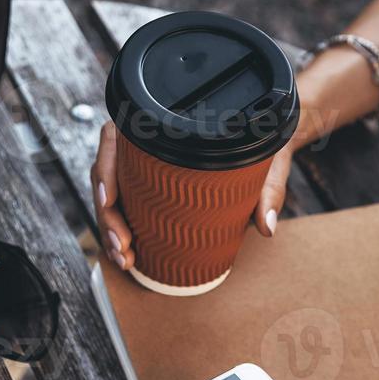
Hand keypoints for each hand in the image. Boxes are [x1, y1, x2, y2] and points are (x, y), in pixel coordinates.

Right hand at [90, 124, 296, 271]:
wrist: (272, 137)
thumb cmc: (266, 139)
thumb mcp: (270, 159)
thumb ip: (269, 188)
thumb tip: (265, 226)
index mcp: (165, 121)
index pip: (115, 137)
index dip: (106, 168)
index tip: (110, 199)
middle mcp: (148, 140)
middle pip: (109, 172)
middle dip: (109, 215)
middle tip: (124, 248)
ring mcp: (147, 163)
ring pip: (112, 192)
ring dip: (111, 227)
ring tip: (125, 257)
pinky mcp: (153, 183)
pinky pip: (125, 202)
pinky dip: (122, 229)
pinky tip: (128, 253)